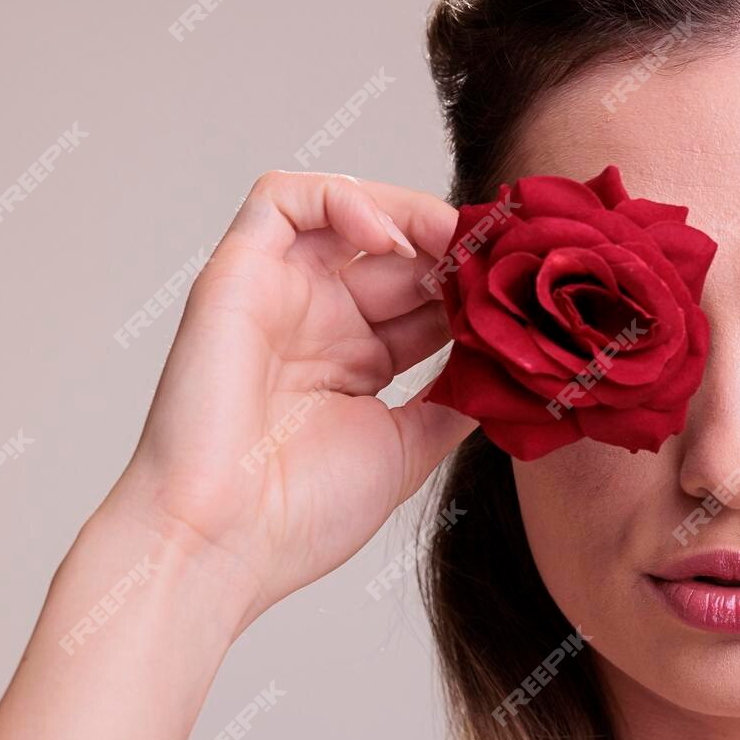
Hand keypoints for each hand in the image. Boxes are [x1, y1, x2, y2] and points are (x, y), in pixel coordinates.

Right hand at [103, 169, 473, 626]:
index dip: (472, 286)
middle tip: (499, 262)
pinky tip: (390, 240)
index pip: (425, 296)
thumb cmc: (300, 513)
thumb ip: (454, 398)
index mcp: (354, 361)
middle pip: (398, 252)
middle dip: (454, 250)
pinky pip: (282, 198)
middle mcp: (317, 320)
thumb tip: (509, 364)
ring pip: (347, 211)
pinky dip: (341, 199)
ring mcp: (278, 295)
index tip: (518, 294)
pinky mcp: (236, 274)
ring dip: (410, 216)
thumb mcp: (407, 447)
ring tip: (454, 244)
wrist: (221, 541)